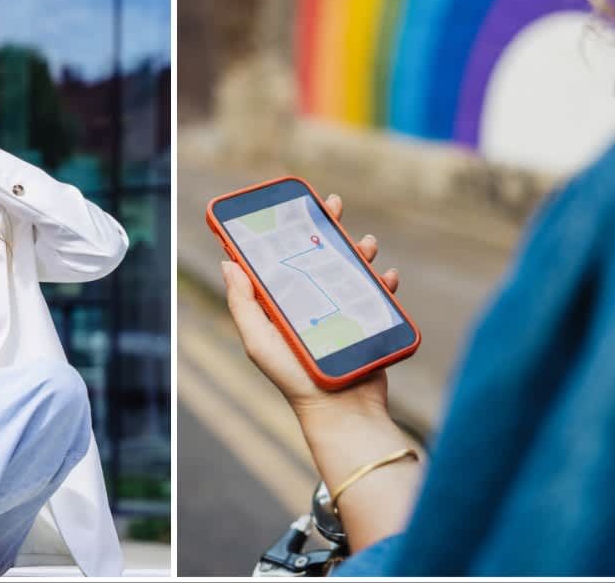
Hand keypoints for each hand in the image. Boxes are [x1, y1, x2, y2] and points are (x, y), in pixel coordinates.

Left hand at [221, 193, 400, 420]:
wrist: (340, 410)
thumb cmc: (294, 378)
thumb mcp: (259, 340)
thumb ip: (243, 303)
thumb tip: (228, 262)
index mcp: (282, 306)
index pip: (281, 260)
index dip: (285, 232)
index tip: (289, 206)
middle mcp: (310, 305)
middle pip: (318, 256)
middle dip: (326, 228)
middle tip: (332, 204)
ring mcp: (340, 313)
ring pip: (350, 269)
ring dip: (358, 249)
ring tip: (365, 241)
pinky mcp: (366, 324)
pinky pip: (377, 295)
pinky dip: (383, 281)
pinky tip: (386, 276)